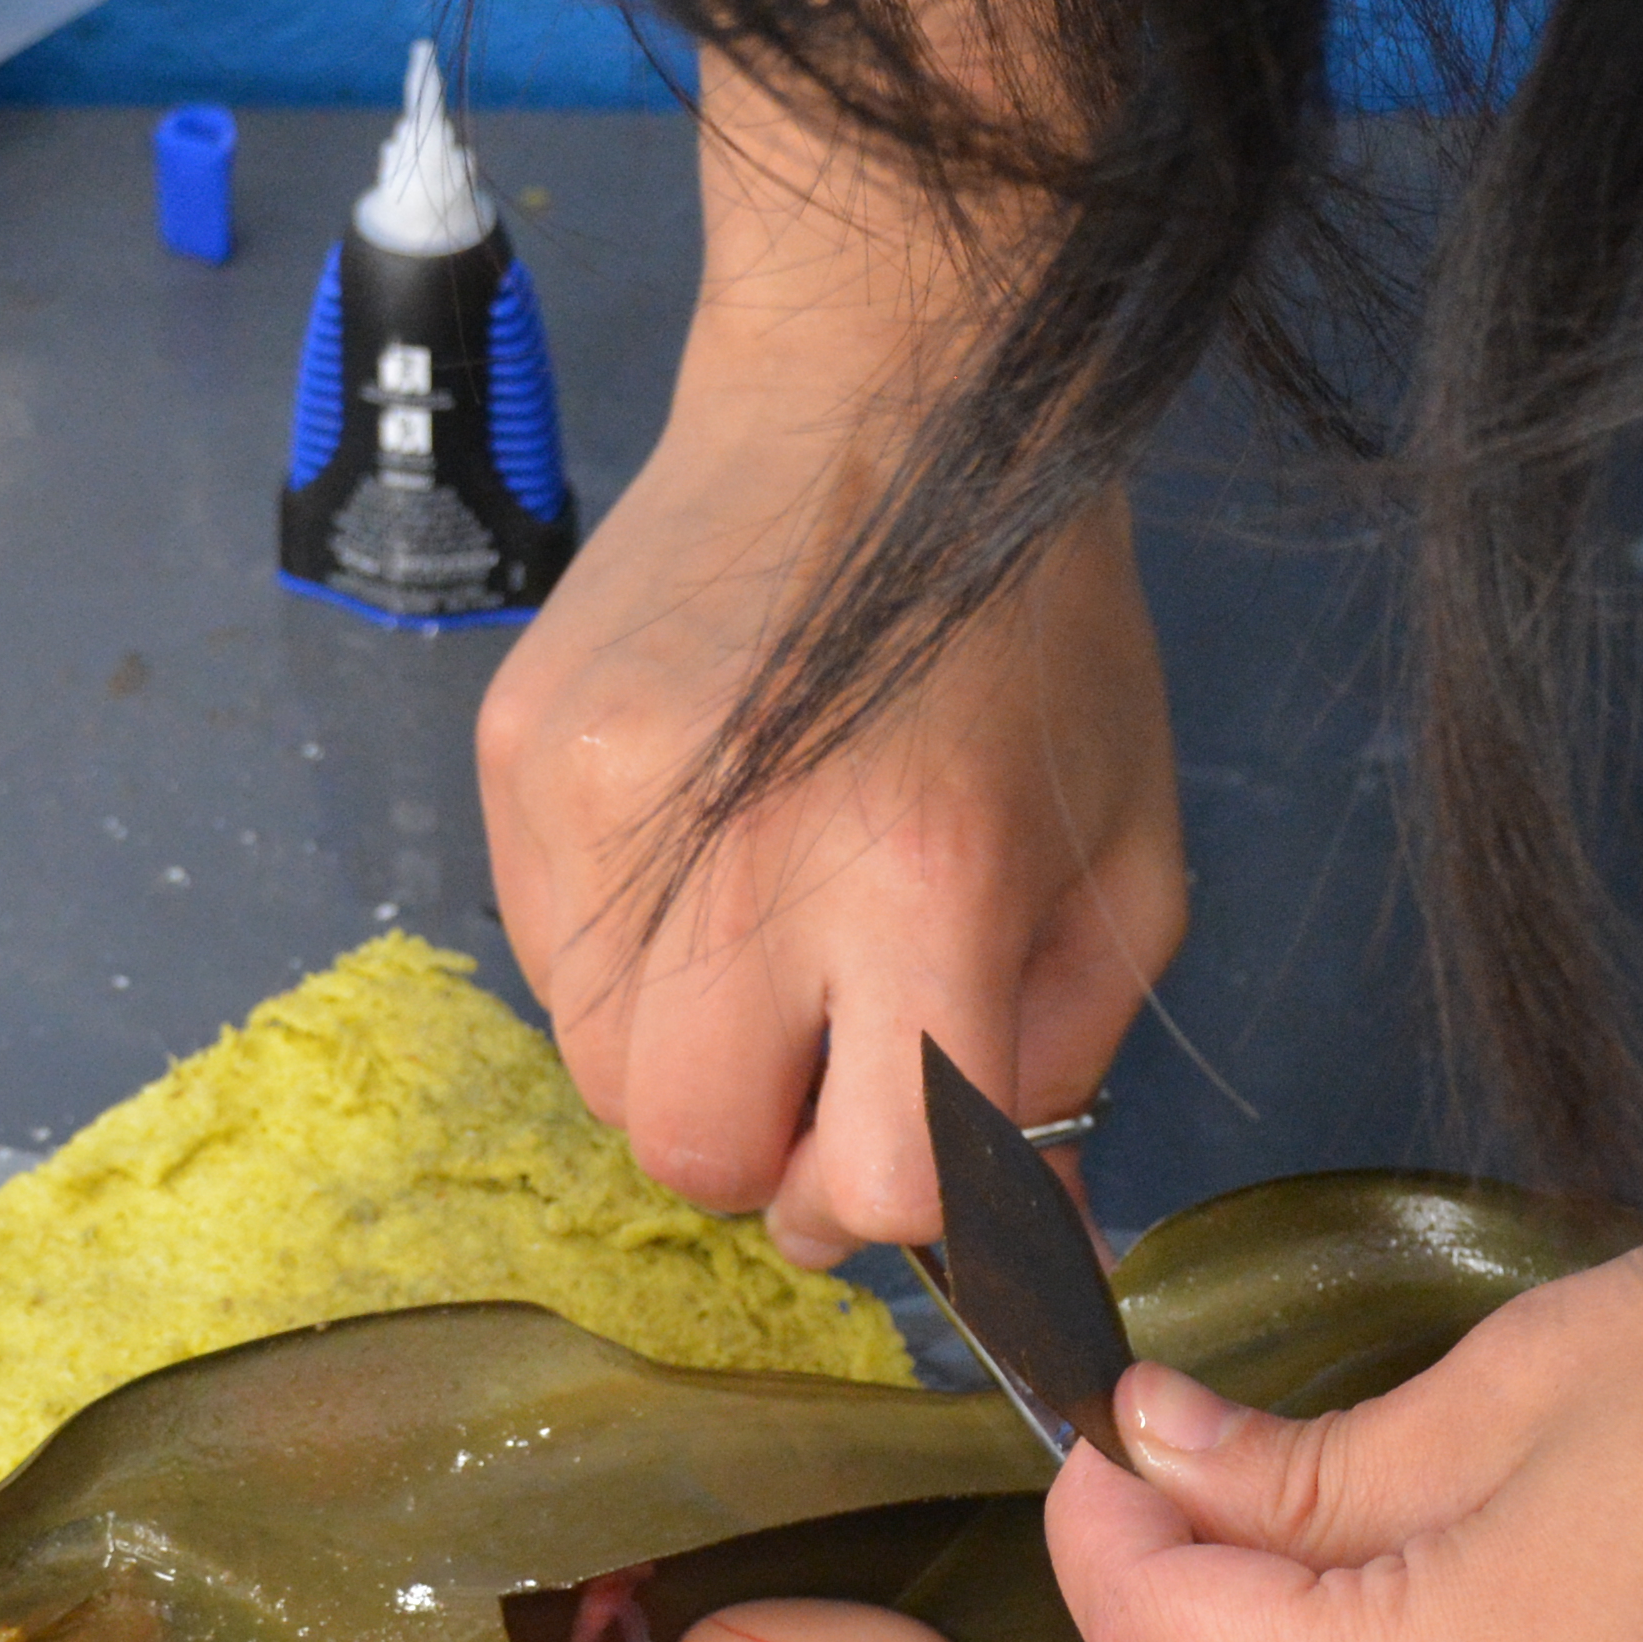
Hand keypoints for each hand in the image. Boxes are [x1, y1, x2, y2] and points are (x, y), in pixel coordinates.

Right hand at [479, 362, 1183, 1263]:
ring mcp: (598, 804)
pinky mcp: (517, 756)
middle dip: (774, 1149)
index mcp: (925, 880)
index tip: (929, 1157)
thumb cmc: (1029, 627)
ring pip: (601, 1076)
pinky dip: (626, 961)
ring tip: (769, 933)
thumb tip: (1029, 1256)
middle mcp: (740, 856)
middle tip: (836, 1054)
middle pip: (696, 1156)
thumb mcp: (1125, 855)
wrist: (881, 385)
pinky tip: (702, 852)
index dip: (909, 1205)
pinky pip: (545, 962)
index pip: (882, 1182)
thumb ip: (1065, 1069)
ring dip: (693, 1058)